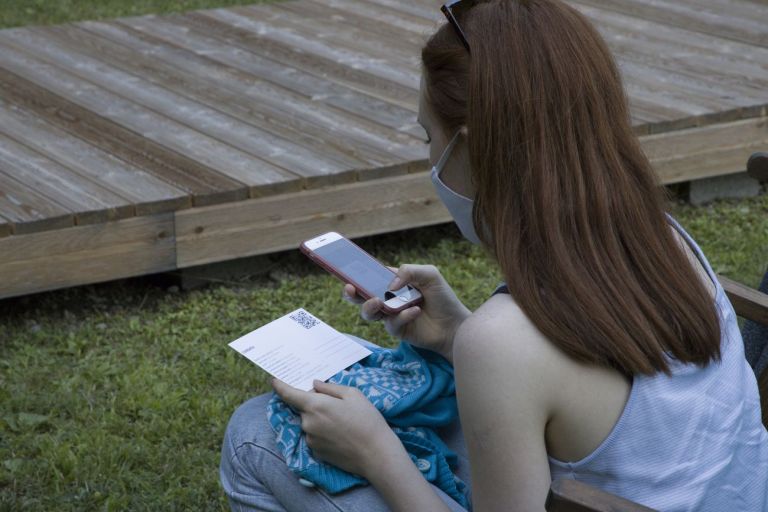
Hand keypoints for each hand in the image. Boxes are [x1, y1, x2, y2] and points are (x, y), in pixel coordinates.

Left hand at [271, 377, 403, 478]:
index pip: (289, 394)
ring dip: (320, 420)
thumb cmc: (367, 420)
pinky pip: (315, 437)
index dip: (280, 386)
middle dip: (315, 405)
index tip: (274, 381)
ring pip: (310, 423)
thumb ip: (330, 388)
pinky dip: (323, 433)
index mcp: (315, 406)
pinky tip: (341, 435)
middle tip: (336, 406)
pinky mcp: (316, 453)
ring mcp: (310, 440)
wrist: (376, 454)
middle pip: (304, 409)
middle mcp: (307, 423)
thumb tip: (315, 385)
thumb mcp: (353, 395)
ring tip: (343, 423)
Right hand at [343, 264, 470, 361]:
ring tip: (378, 302)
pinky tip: (415, 311)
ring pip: (369, 313)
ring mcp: (391, 315)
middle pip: (362, 296)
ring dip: (369, 306)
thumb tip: (390, 285)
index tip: (347, 271)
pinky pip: (391, 324)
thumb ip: (409, 271)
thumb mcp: (430, 275)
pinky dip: (402, 316)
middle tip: (350, 288)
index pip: (372, 276)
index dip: (358, 274)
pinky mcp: (397, 330)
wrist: (455, 326)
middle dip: (352, 292)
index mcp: (394, 282)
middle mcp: (389, 299)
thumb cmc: (443, 298)